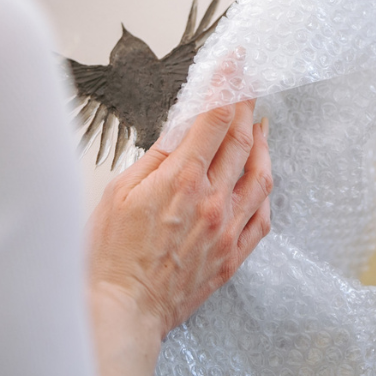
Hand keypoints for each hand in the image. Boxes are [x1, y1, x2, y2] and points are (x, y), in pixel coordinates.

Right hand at [87, 100, 272, 337]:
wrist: (122, 310)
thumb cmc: (110, 256)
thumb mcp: (119, 192)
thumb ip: (155, 158)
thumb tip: (181, 131)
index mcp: (182, 180)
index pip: (214, 119)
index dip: (229, 86)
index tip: (235, 65)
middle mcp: (213, 202)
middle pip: (241, 141)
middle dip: (246, 106)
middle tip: (249, 86)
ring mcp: (227, 231)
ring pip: (261, 177)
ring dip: (263, 146)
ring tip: (260, 127)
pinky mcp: (232, 257)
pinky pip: (262, 218)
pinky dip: (265, 191)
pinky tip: (261, 180)